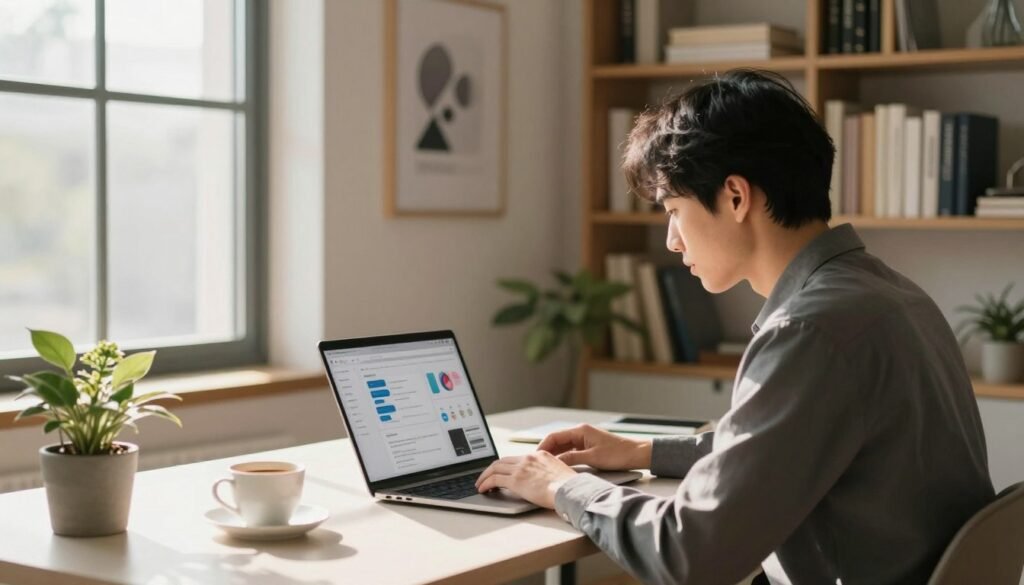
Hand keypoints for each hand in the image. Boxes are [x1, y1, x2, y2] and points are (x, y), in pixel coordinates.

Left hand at [475, 452, 576, 508]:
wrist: (569, 489)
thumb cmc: (569, 486)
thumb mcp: (559, 472)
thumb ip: (548, 472)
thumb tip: (543, 481)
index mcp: (540, 455)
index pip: (517, 458)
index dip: (506, 465)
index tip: (501, 471)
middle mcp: (528, 458)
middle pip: (503, 460)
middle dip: (492, 469)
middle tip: (486, 477)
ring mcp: (521, 468)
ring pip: (495, 468)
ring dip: (485, 476)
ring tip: (480, 484)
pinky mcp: (516, 480)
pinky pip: (494, 479)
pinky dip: (485, 483)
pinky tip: (483, 489)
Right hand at [537, 423, 651, 470]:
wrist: (636, 454)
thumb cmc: (617, 454)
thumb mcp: (593, 458)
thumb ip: (572, 458)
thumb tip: (554, 462)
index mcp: (580, 431)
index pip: (554, 436)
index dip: (543, 447)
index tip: (534, 457)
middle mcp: (580, 433)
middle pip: (557, 441)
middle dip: (546, 452)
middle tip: (536, 464)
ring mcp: (584, 440)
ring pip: (563, 447)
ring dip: (554, 455)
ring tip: (545, 467)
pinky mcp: (588, 447)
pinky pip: (571, 451)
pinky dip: (564, 458)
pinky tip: (559, 466)